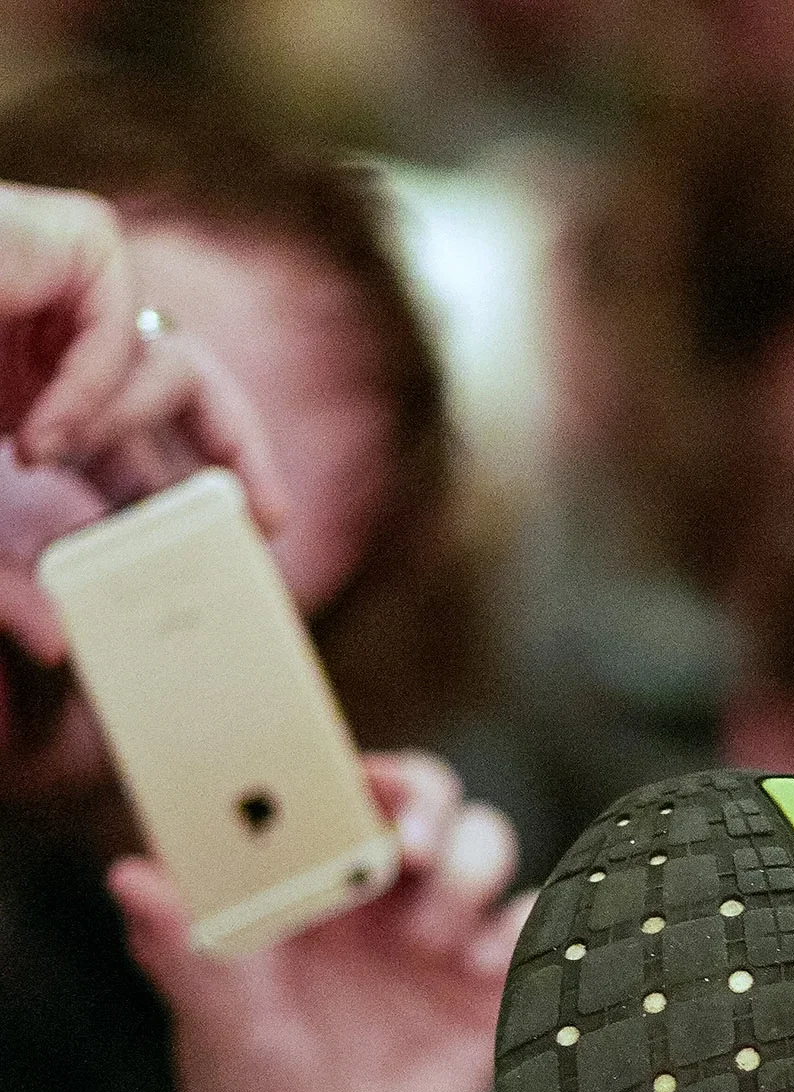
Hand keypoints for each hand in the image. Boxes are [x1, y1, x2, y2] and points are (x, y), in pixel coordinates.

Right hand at [0, 181, 285, 658]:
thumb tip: (62, 650)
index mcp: (21, 392)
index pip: (136, 430)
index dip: (185, 477)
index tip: (234, 536)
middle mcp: (44, 335)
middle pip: (185, 375)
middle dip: (235, 443)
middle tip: (264, 521)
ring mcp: (45, 282)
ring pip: (162, 343)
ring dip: (136, 420)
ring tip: (69, 468)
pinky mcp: (46, 234)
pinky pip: (117, 299)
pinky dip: (96, 375)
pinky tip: (42, 433)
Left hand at [108, 753, 532, 1091]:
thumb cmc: (244, 1086)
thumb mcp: (212, 1017)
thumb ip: (182, 944)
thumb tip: (130, 877)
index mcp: (312, 877)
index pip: (348, 785)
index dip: (364, 771)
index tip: (363, 792)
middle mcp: (381, 892)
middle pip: (434, 799)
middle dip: (434, 810)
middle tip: (413, 854)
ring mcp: (441, 934)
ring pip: (488, 846)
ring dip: (468, 877)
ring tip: (434, 950)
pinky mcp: (491, 987)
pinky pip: (534, 924)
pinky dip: (522, 930)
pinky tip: (480, 974)